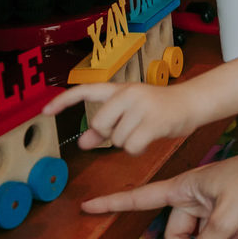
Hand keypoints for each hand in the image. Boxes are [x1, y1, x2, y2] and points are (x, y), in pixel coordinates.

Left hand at [43, 82, 196, 153]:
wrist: (192, 102)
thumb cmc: (160, 109)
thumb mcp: (131, 112)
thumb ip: (106, 127)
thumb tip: (83, 142)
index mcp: (120, 89)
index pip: (85, 90)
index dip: (63, 101)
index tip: (44, 111)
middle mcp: (128, 93)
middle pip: (100, 124)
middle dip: (110, 134)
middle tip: (129, 129)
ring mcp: (141, 106)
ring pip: (117, 138)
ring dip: (129, 142)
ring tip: (145, 131)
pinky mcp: (153, 121)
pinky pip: (132, 146)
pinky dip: (138, 149)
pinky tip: (149, 140)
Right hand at [80, 142, 237, 238]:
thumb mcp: (225, 221)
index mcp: (183, 187)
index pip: (139, 198)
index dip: (113, 204)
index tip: (87, 205)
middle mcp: (192, 193)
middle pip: (177, 233)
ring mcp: (210, 201)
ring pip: (201, 237)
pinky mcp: (227, 207)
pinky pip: (218, 233)